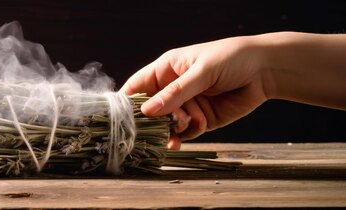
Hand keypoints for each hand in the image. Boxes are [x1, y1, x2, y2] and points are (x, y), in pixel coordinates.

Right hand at [121, 35, 270, 148]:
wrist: (266, 71)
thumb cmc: (232, 58)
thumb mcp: (201, 72)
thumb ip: (176, 93)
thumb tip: (148, 111)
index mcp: (166, 70)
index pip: (136, 87)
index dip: (126, 102)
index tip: (122, 118)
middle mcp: (172, 89)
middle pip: (150, 111)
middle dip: (155, 120)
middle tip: (168, 121)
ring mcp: (186, 106)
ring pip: (167, 125)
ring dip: (175, 127)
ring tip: (190, 121)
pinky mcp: (200, 120)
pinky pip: (185, 133)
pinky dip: (188, 134)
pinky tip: (198, 126)